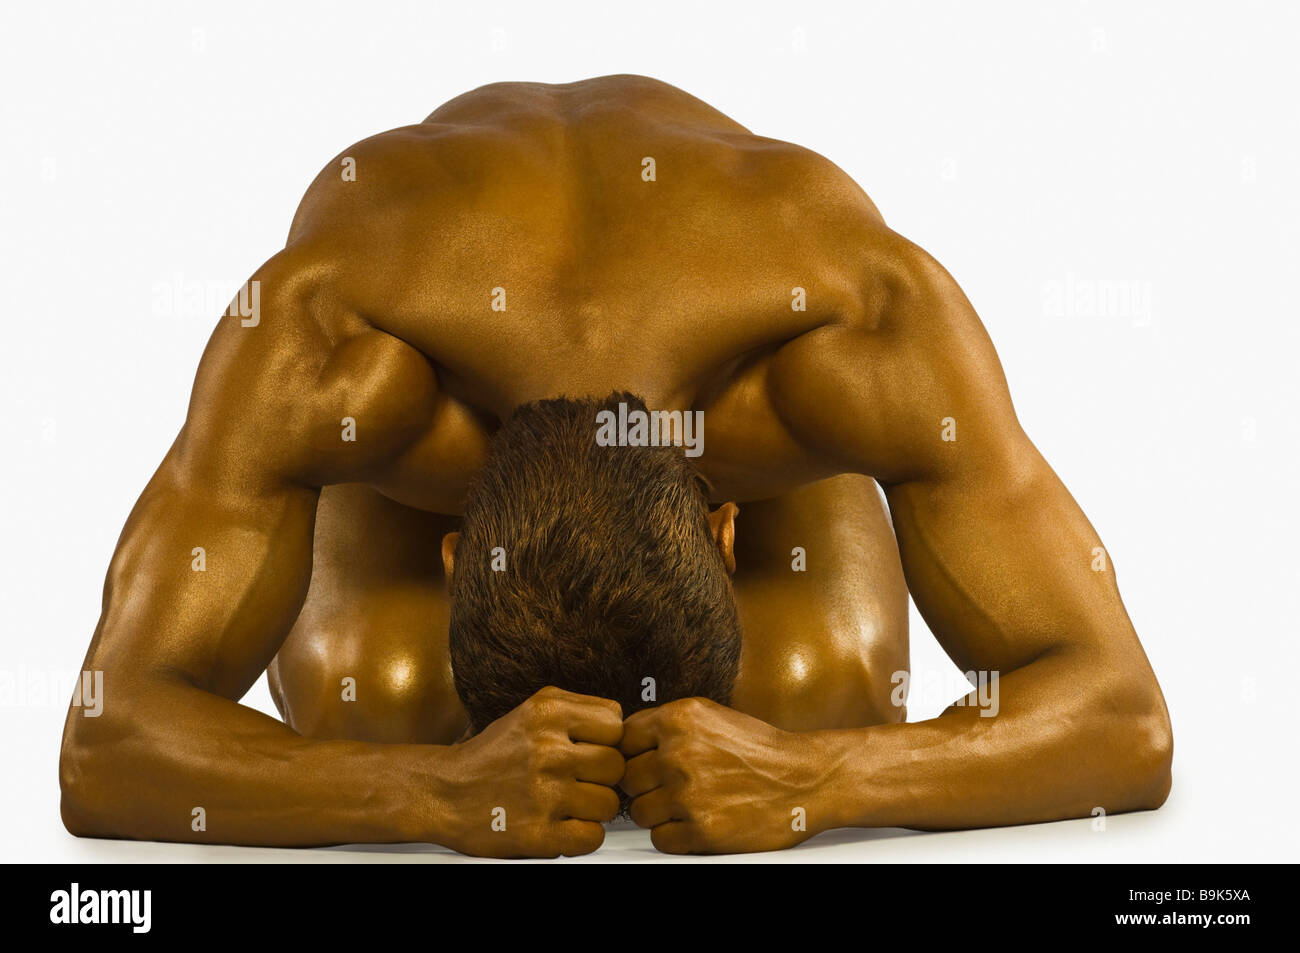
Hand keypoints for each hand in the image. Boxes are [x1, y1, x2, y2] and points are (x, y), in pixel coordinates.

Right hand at [437, 686, 624, 856]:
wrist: (444, 792)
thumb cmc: (493, 753)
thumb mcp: (531, 710)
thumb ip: (578, 708)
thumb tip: (623, 723)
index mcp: (547, 714)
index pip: (616, 724)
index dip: (609, 740)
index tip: (591, 749)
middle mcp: (547, 751)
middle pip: (617, 766)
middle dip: (602, 776)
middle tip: (578, 780)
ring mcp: (544, 794)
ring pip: (609, 804)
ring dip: (594, 808)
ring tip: (568, 803)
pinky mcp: (538, 834)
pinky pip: (593, 837)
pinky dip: (583, 835)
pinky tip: (563, 824)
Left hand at [620, 697, 828, 853]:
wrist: (806, 779)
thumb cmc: (761, 749)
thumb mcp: (712, 716)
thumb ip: (670, 725)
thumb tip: (628, 740)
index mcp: (679, 719)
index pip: (623, 738)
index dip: (634, 753)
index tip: (646, 761)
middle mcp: (679, 753)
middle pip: (628, 778)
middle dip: (646, 784)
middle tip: (671, 787)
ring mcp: (688, 793)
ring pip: (640, 811)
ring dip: (659, 812)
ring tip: (687, 805)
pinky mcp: (701, 830)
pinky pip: (660, 839)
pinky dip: (674, 836)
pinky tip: (696, 822)